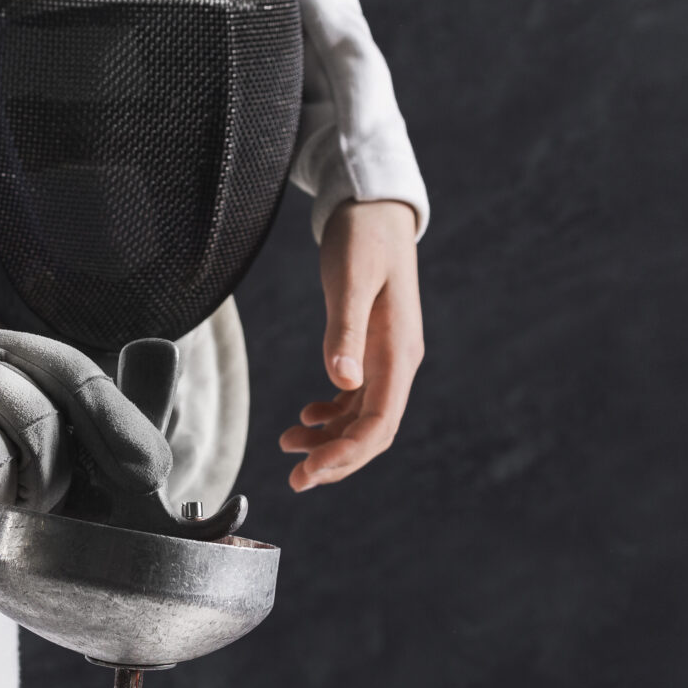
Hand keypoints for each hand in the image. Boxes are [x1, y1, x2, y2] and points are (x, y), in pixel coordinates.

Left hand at [280, 199, 422, 490]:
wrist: (375, 207)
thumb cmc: (363, 238)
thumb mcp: (351, 280)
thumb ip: (346, 330)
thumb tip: (342, 382)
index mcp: (397, 352)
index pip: (379, 422)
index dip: (346, 454)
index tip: (310, 472)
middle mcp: (398, 361)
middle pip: (374, 431)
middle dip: (337, 460)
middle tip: (296, 481)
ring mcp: (387, 356)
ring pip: (364, 417)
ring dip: (330, 440)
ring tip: (289, 446)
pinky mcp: (373, 347)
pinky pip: (358, 397)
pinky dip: (333, 414)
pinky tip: (308, 415)